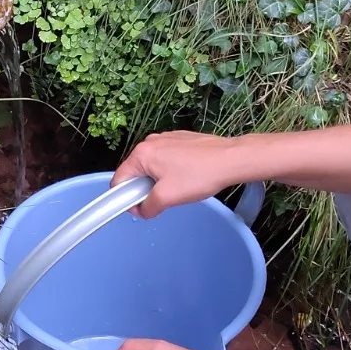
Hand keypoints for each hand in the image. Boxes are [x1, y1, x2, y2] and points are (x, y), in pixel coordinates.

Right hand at [112, 130, 246, 217]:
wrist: (231, 159)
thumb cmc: (200, 175)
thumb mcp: (167, 197)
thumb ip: (147, 207)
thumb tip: (141, 210)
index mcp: (142, 154)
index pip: (119, 180)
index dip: (126, 198)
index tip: (141, 208)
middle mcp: (150, 142)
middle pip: (135, 172)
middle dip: (144, 189)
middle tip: (164, 199)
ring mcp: (166, 139)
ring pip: (151, 166)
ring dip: (159, 181)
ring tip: (179, 188)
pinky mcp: (180, 140)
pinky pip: (166, 159)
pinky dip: (171, 171)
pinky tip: (187, 177)